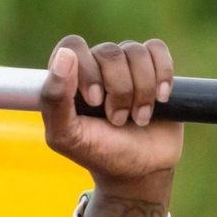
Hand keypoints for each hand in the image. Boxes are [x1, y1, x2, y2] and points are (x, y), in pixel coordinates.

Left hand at [40, 34, 181, 194]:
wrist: (139, 170)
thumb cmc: (98, 152)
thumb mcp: (67, 136)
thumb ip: (54, 99)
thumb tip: (65, 55)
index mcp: (70, 78)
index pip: (73, 46)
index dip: (86, 70)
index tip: (94, 101)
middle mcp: (97, 66)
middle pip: (109, 51)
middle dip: (118, 90)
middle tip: (117, 119)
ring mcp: (126, 66)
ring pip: (135, 52)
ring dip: (141, 91)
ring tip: (138, 118)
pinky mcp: (154, 67)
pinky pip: (157, 49)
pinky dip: (162, 75)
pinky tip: (160, 100)